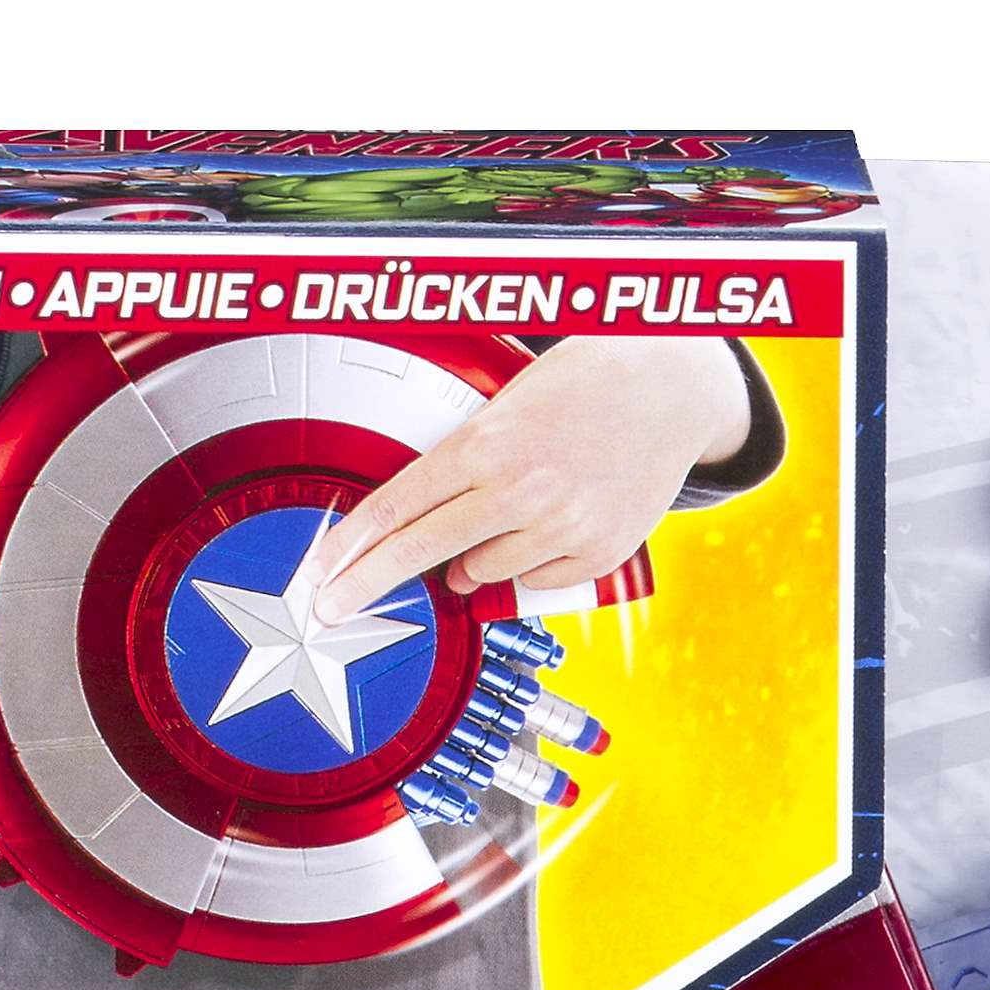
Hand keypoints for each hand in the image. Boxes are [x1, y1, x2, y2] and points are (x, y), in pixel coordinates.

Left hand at [314, 339, 751, 608]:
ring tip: (504, 517)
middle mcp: (518, 488)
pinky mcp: (597, 553)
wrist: (670, 385)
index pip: (396, 505)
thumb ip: (465, 464)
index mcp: (485, 441)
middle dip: (368, 582)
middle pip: (420, 550)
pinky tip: (550, 526)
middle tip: (330, 608)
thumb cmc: (584, 382)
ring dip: (473, 560)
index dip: (349, 547)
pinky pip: (538, 581)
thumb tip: (435, 541)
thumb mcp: (508, 404)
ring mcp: (560, 526)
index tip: (319, 576)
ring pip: (483, 571)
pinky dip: (530, 564)